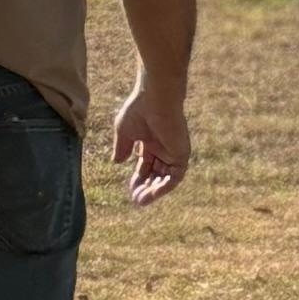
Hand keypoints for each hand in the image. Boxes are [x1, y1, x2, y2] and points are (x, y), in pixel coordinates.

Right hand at [111, 78, 193, 203]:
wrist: (154, 98)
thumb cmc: (138, 109)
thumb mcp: (124, 132)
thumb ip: (122, 147)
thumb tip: (116, 162)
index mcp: (151, 141)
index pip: (146, 165)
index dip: (138, 179)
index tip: (130, 190)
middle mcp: (164, 147)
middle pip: (157, 174)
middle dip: (146, 188)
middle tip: (136, 200)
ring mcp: (174, 151)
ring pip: (166, 178)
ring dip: (155, 191)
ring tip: (141, 200)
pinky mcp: (182, 153)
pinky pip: (176, 176)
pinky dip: (165, 186)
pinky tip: (152, 194)